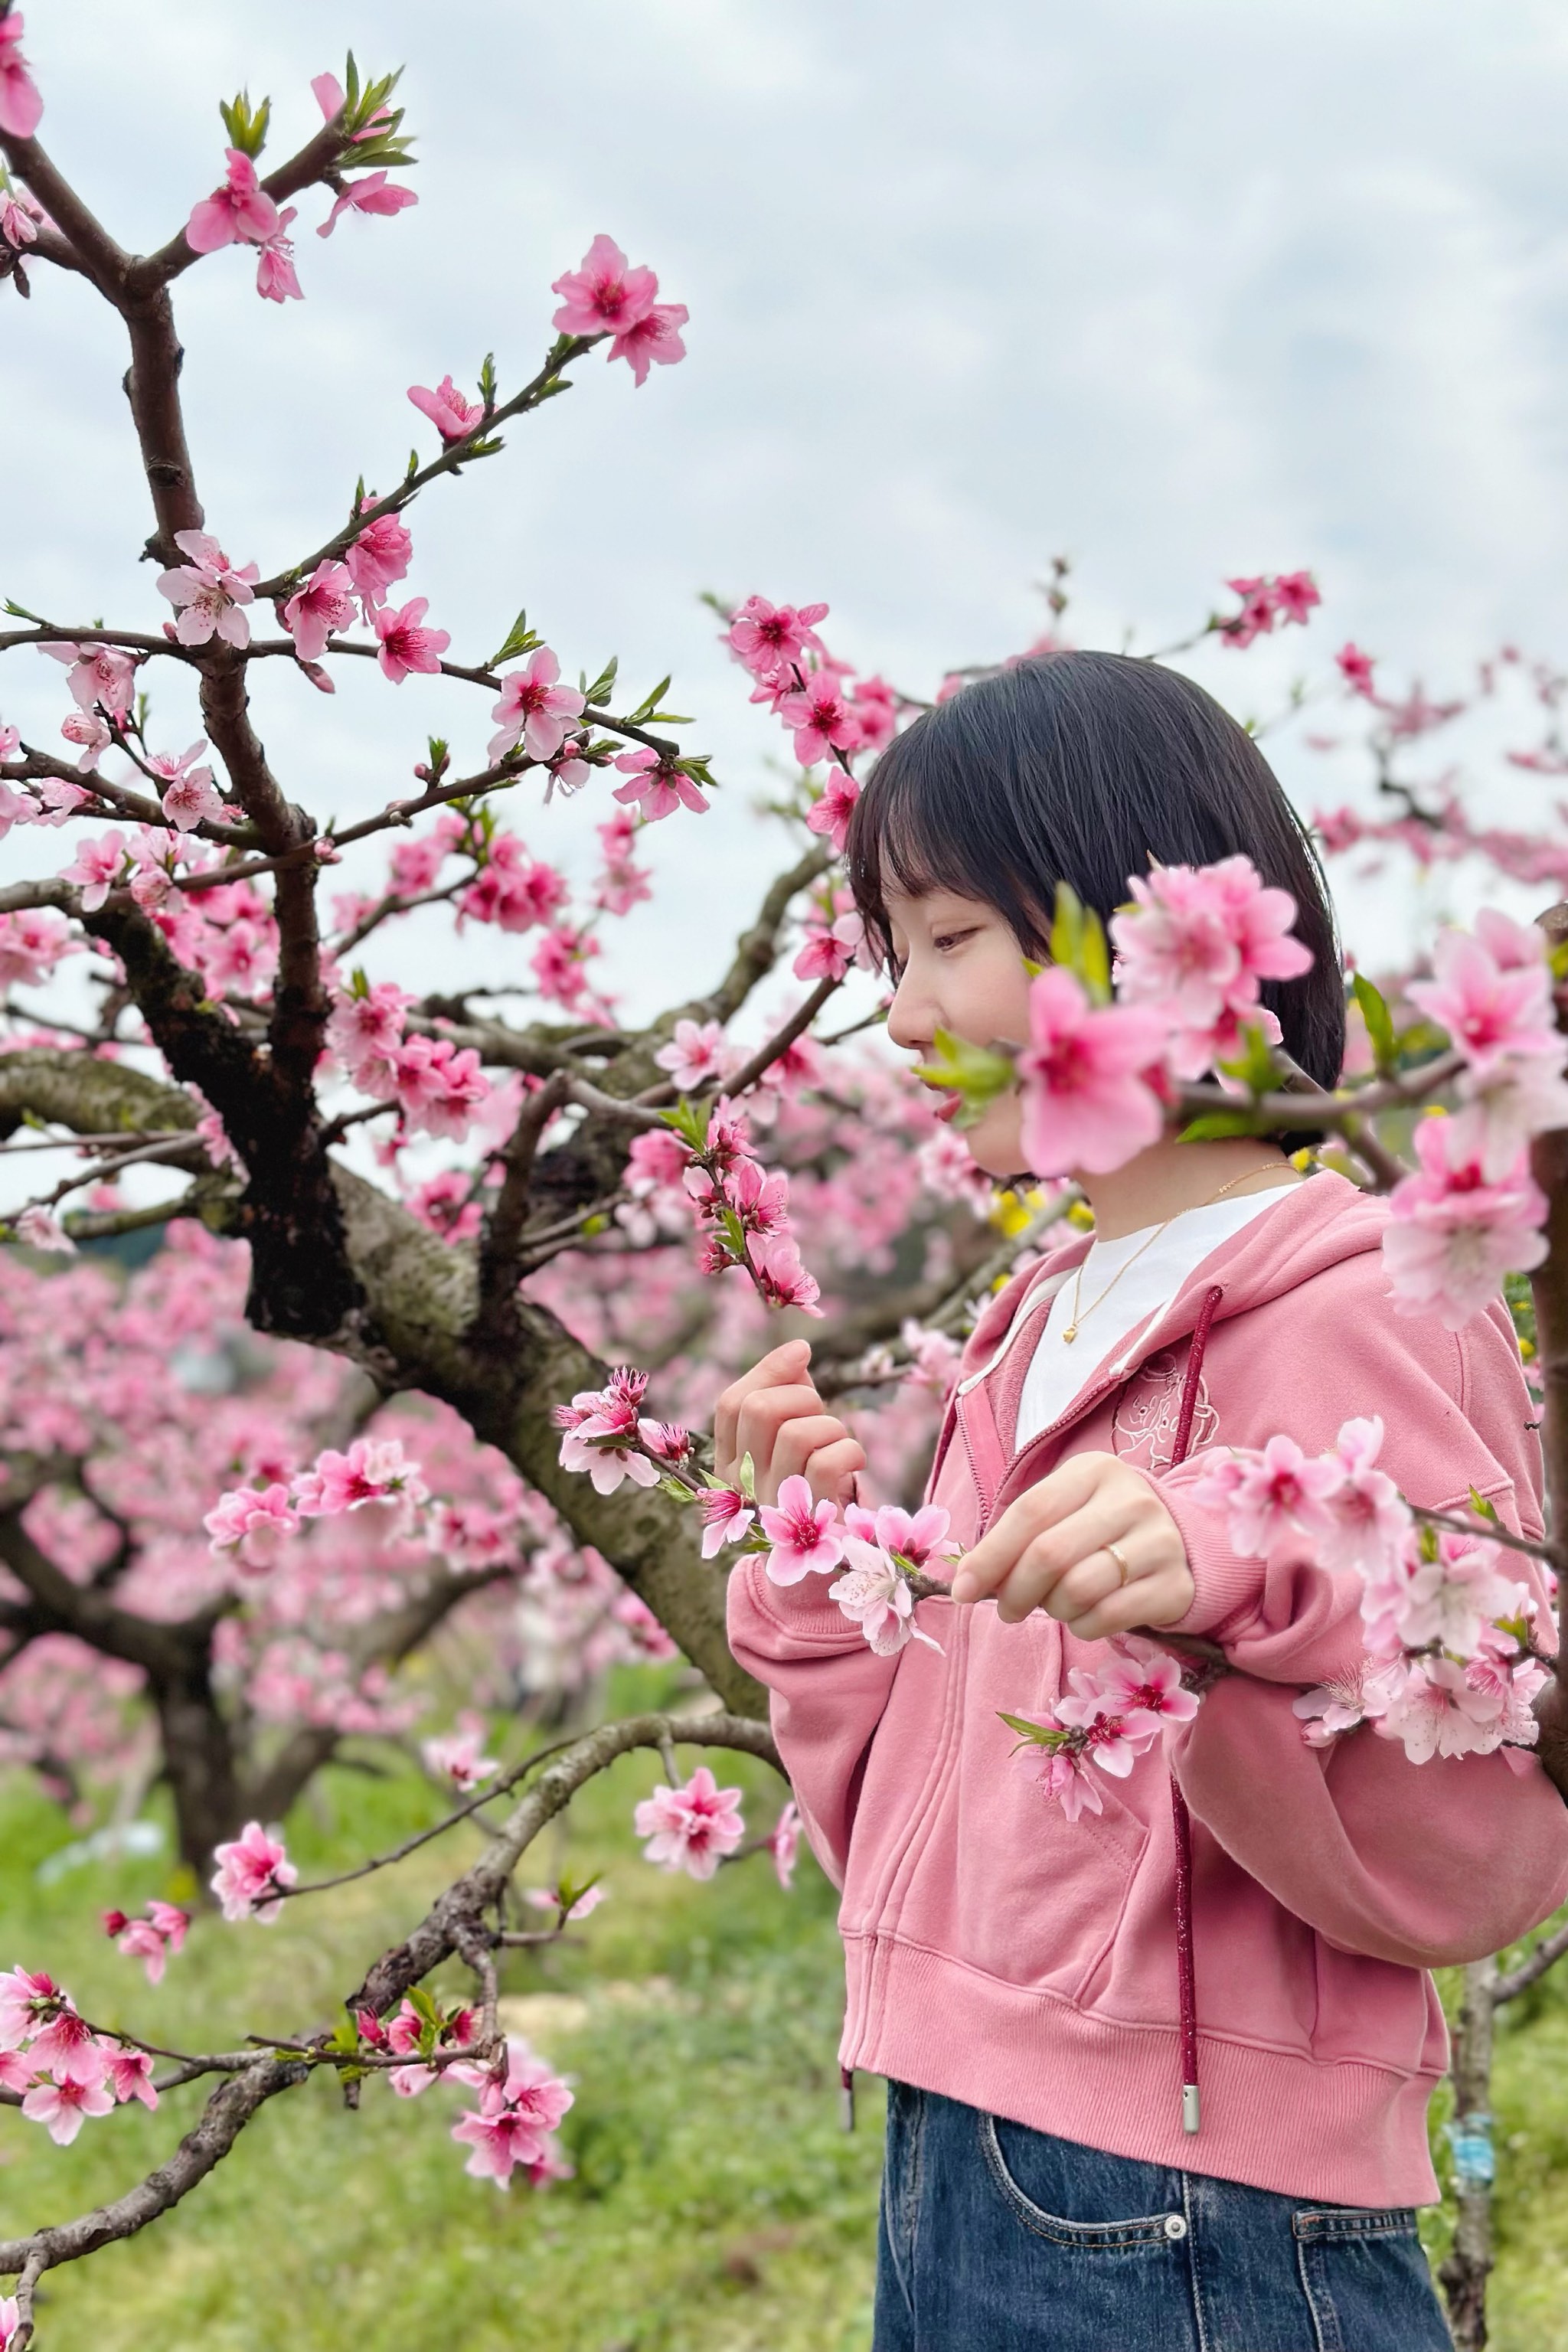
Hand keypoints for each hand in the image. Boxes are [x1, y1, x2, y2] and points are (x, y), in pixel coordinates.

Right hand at [712, 1338, 864, 1510]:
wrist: (827, 1566)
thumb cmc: (812, 1490)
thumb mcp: (793, 1442)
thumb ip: (789, 1398)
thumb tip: (797, 1351)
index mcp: (729, 1464)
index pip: (731, 1404)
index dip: (768, 1370)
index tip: (803, 1353)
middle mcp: (741, 1486)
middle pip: (759, 1411)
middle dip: (803, 1396)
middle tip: (822, 1415)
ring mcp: (772, 1505)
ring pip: (797, 1433)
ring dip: (831, 1427)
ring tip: (841, 1443)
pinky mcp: (809, 1520)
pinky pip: (827, 1461)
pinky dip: (850, 1451)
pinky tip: (854, 1463)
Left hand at [948, 1452, 1193, 1636]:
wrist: (1180, 1543)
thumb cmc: (1100, 1527)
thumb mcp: (1063, 1514)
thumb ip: (1017, 1538)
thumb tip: (966, 1583)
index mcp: (1094, 1471)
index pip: (1030, 1512)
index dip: (990, 1555)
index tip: (963, 1590)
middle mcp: (1132, 1500)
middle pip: (1050, 1554)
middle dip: (1014, 1591)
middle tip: (1007, 1610)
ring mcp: (1161, 1542)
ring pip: (1078, 1589)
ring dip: (1052, 1609)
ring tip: (1053, 1605)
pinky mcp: (1176, 1585)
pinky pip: (1109, 1617)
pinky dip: (1083, 1626)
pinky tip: (1084, 1617)